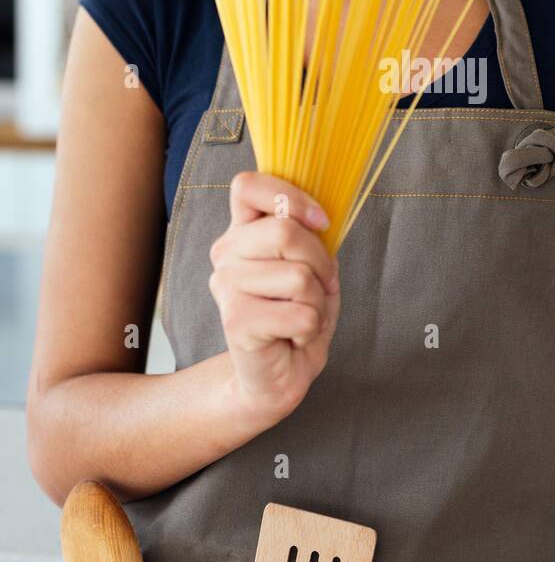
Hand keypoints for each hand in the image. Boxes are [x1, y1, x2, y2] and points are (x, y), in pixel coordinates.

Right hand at [208, 171, 340, 427]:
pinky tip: (293, 336)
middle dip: (321, 263)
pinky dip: (311, 329)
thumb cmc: (295, 317)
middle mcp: (226, 254)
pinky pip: (300, 314)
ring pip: (299, 276)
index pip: (247, 186)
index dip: (291, 197)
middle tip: (319, 287)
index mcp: (242, 232)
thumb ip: (308, 237)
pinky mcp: (236, 321)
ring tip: (302, 315)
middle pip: (285, 231)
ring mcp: (226, 286)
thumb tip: (318, 220)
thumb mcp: (311, 268)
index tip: (320, 221)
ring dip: (317, 302)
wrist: (276, 376)